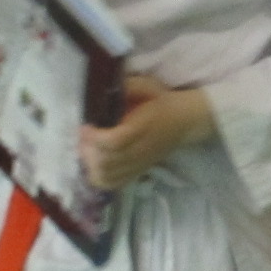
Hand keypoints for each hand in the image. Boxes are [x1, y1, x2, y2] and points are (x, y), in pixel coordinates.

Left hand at [80, 76, 214, 189]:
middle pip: (107, 162)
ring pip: (108, 175)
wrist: (186, 121)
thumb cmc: (163, 102)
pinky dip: (99, 177)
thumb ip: (127, 87)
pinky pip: (114, 183)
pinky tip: (95, 163)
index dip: (94, 137)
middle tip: (84, 137)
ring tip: (88, 149)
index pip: (115, 142)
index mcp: (144, 127)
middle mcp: (141, 150)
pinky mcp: (138, 170)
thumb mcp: (148, 86)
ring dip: (91, 164)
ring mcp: (140, 163)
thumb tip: (103, 88)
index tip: (85, 126)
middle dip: (88, 150)